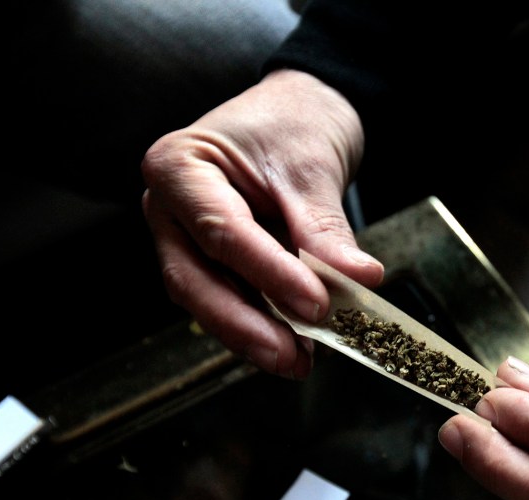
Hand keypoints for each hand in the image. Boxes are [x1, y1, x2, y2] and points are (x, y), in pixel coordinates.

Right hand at [141, 69, 383, 377]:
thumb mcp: (311, 168)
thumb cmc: (292, 123)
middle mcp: (168, 209)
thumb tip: (360, 279)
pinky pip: (229, 298)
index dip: (269, 275)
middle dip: (245, 325)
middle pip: (195, 280)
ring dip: (252, 335)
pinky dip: (261, 323)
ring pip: (207, 299)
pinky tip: (295, 346)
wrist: (296, 111)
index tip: (317, 304)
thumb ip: (325, 229)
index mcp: (179, 168)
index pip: (222, 233)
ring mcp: (183, 238)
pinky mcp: (209, 261)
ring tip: (298, 361)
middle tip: (291, 356)